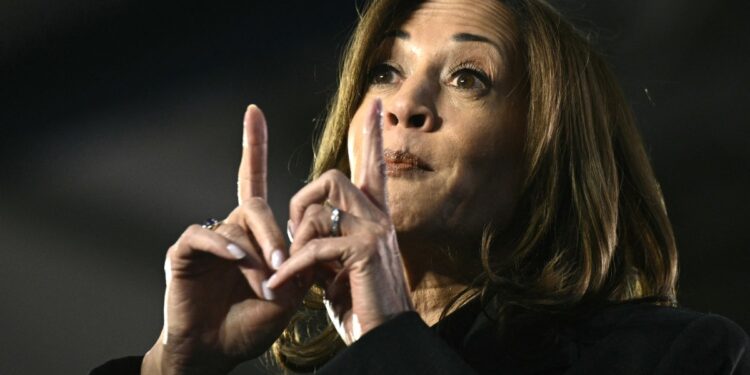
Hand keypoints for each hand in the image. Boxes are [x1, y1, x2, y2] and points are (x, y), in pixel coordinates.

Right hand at [143, 105, 300, 373]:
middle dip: (275, 234)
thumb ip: (299, 262)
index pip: (251, 180)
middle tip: (284, 266)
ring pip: (236, 226)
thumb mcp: (288, 292)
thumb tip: (312, 235)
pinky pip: (204, 235)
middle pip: (256, 205)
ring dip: (256, 255)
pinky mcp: (183, 252)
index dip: (252, 147)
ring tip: (264, 284)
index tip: (254, 112)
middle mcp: (228, 228)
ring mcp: (205, 239)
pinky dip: (225, 247)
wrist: (216, 352)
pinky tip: (238, 261)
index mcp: (252, 232)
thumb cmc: (251, 323)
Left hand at [266, 99, 412, 344]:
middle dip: (301, 204)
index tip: (374, 106)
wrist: (383, 338)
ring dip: (296, 240)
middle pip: (331, 178)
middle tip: (294, 239)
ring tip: (294, 271)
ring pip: (319, 207)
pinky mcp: (364, 252)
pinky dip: (290, 269)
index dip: (371, 138)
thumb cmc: (362, 307)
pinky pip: (313, 246)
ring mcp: (375, 232)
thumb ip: (328, 241)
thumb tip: (304, 230)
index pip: (372, 169)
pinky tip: (279, 287)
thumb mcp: (340, 267)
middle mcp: (379, 218)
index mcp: (375, 219)